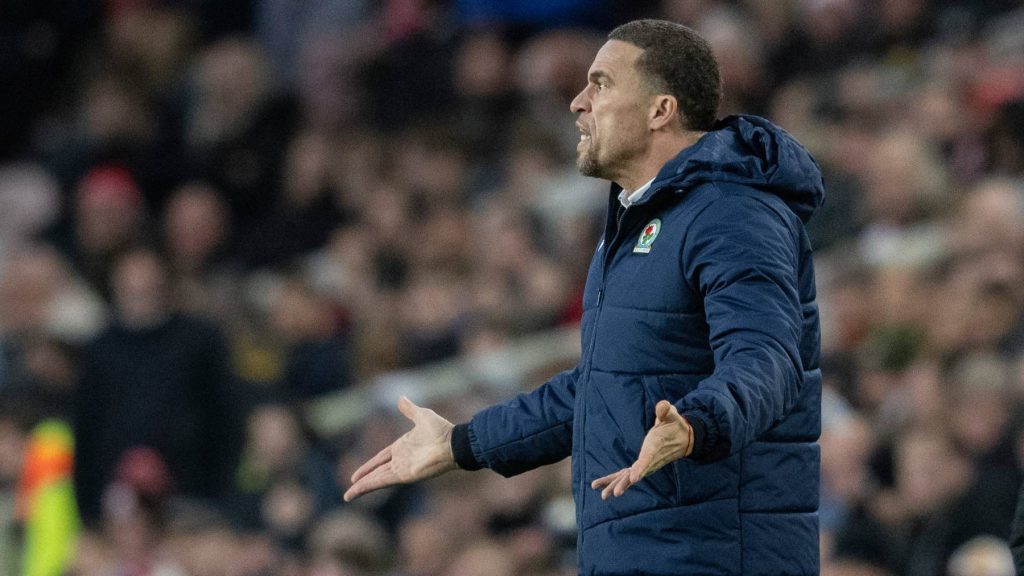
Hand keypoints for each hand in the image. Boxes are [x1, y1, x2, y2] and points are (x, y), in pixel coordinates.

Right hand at [343, 396, 457, 501]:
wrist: (453, 443)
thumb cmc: (441, 430)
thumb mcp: (422, 415)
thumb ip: (409, 409)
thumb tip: (401, 398)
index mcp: (402, 447)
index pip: (380, 458)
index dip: (369, 466)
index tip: (357, 474)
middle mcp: (400, 460)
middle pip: (376, 472)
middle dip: (363, 480)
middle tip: (350, 489)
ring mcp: (402, 469)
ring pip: (377, 479)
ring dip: (362, 487)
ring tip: (348, 495)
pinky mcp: (404, 475)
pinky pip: (382, 481)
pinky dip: (369, 485)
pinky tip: (357, 490)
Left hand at [590, 400, 692, 499]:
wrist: (683, 439)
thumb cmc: (675, 425)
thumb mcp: (672, 415)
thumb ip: (666, 411)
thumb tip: (663, 405)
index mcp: (655, 447)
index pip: (647, 459)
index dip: (640, 469)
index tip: (634, 479)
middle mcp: (650, 460)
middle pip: (636, 473)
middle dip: (625, 483)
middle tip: (615, 493)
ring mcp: (646, 465)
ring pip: (630, 477)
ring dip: (616, 485)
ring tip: (603, 496)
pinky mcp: (642, 466)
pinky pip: (627, 474)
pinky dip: (614, 480)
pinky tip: (601, 487)